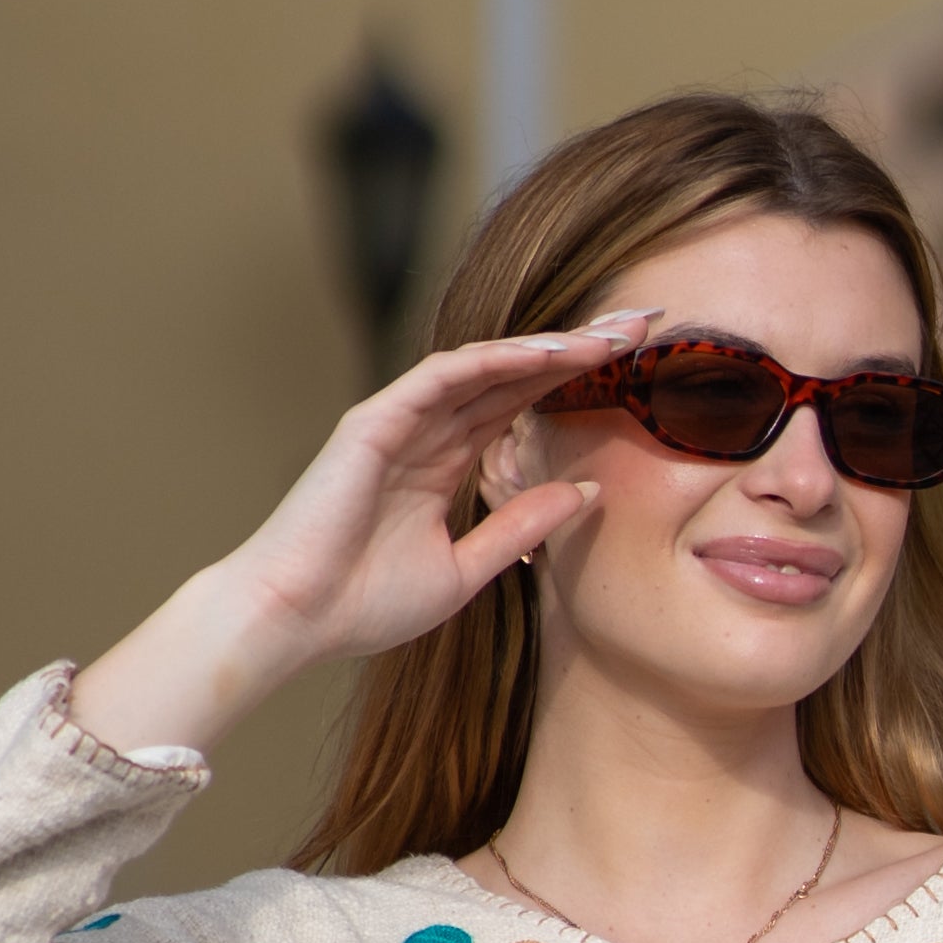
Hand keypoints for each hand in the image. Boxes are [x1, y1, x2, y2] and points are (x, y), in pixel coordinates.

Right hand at [70, 326, 629, 766]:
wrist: (293, 621)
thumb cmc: (362, 605)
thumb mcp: (465, 571)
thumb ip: (521, 527)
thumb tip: (585, 492)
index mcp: (446, 463)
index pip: (524, 405)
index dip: (580, 380)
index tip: (640, 365)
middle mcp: (427, 431)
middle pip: (517, 374)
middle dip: (581, 347)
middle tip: (648, 320)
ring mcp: (400, 419)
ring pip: (488, 365)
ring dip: (551, 344)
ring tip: (613, 331)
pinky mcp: (375, 420)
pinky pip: (444, 374)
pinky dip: (498, 358)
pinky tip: (550, 351)